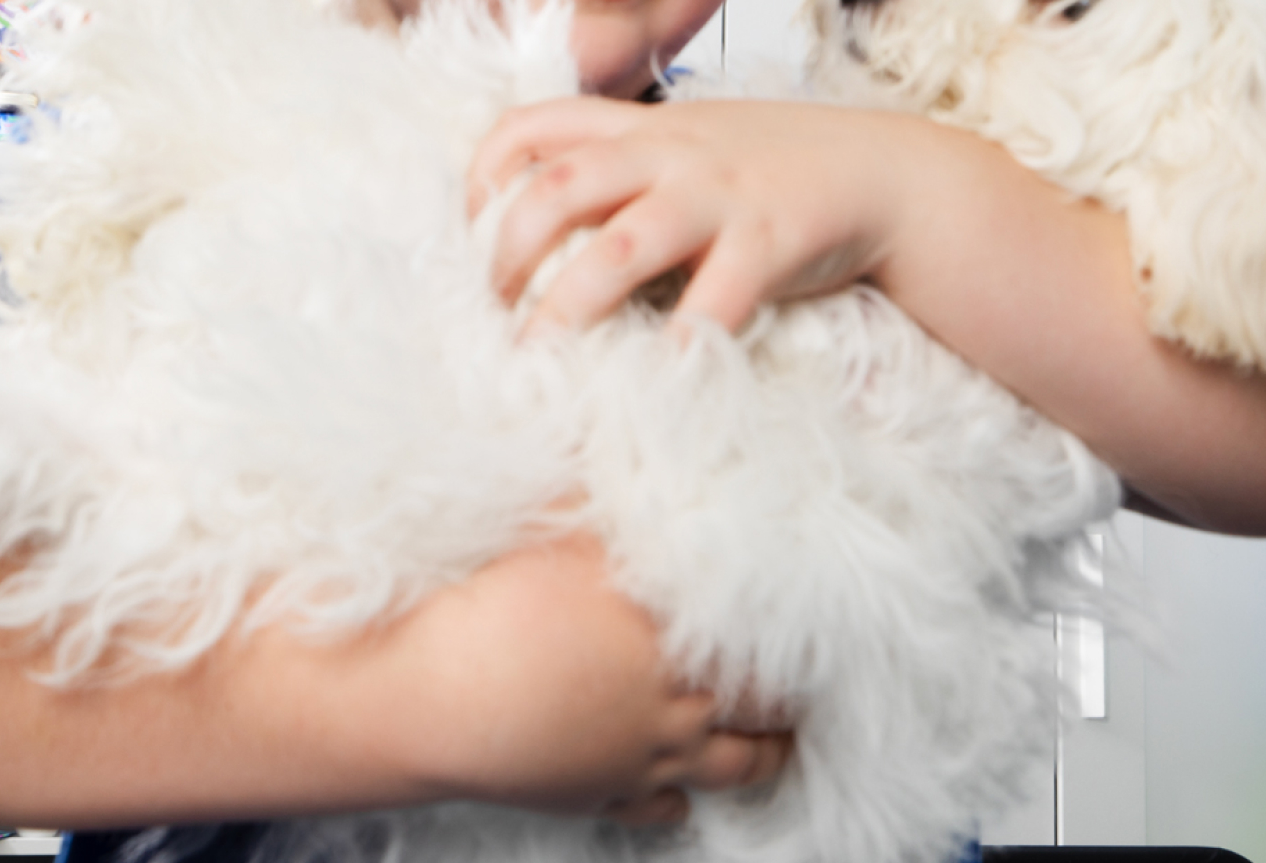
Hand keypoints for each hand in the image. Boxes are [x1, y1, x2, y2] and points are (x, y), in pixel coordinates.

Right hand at [387, 535, 791, 825]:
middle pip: (762, 709)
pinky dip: (678, 804)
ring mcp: (641, 760)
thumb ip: (618, 505)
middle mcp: (675, 705)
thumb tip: (655, 454)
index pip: (767, 643)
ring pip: (731, 768)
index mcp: (678, 637)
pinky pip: (660, 812)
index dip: (801, 636)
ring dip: (761, 755)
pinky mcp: (599, 798)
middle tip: (812, 685)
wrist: (439, 698)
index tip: (825, 624)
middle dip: (792, 697)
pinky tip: (683, 798)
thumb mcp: (563, 528)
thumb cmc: (501, 608)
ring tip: (780, 745)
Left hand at [468, 98, 917, 330]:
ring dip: (565, 308)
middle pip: (556, 187)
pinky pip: (713, 301)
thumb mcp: (699, 140)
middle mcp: (673, 152)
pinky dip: (678, 347)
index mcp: (647, 127)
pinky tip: (655, 384)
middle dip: (504, 253)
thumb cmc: (783, 168)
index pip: (536, 122)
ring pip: (617, 247)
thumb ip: (635, 161)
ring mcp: (720, 196)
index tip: (471, 227)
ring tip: (538, 357)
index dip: (484, 173)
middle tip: (493, 309)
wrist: (886, 172)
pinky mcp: (769, 242)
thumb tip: (555, 215)